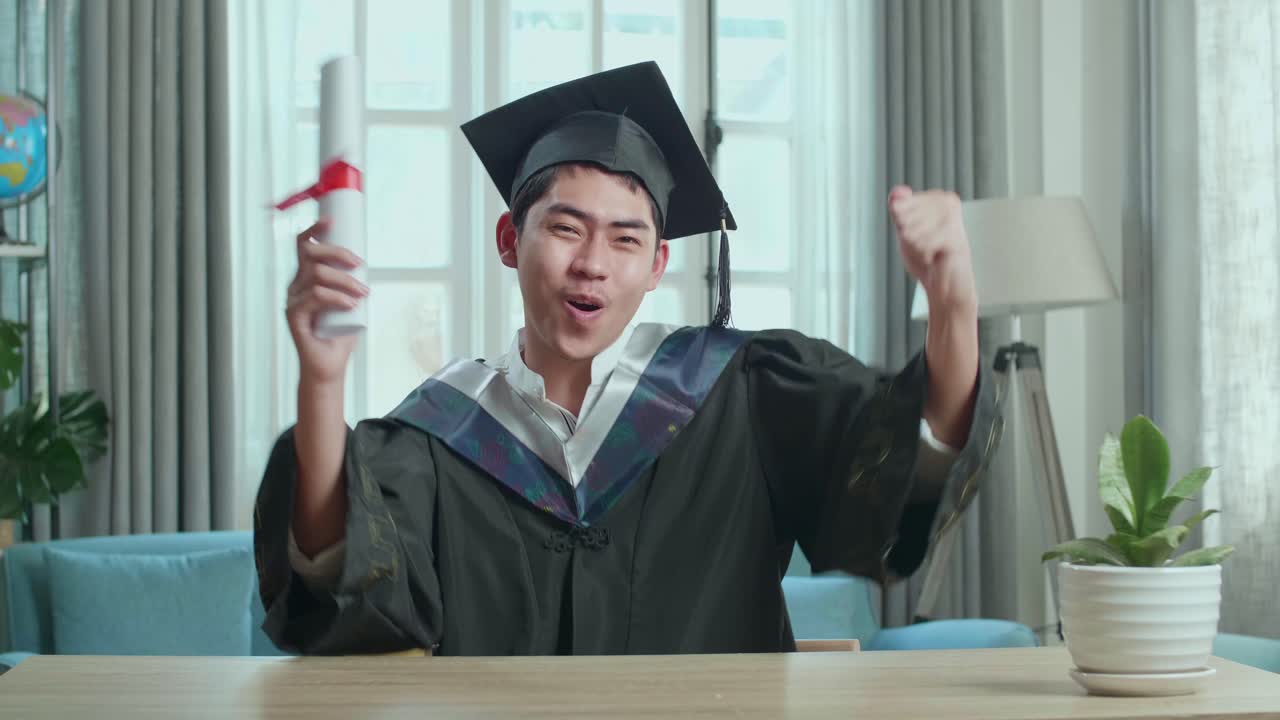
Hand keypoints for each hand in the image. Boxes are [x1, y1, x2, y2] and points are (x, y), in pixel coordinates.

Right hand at [285, 218, 366, 384]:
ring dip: (345, 281)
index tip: (332, 221)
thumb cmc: (340, 334)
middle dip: (338, 253)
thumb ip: (353, 283)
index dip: (315, 230)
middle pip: (310, 254)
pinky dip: (337, 297)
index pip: (303, 247)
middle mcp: (296, 286)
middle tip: (360, 265)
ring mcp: (293, 300)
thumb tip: (365, 265)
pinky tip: (351, 304)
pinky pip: (317, 296)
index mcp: (305, 278)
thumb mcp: (351, 301)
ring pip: (317, 275)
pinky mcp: (294, 315)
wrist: (329, 366)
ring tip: (362, 293)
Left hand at [888, 186, 977, 316]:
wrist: (945, 287)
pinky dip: (923, 255)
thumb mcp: (906, 230)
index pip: (902, 203)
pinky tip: (935, 258)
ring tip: (930, 253)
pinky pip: (923, 243)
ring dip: (916, 247)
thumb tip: (897, 192)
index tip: (915, 234)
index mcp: (938, 198)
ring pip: (914, 230)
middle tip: (924, 246)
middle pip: (906, 217)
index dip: (901, 223)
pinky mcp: (957, 239)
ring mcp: (955, 220)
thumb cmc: (927, 258)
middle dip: (908, 236)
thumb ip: (899, 210)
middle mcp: (949, 204)